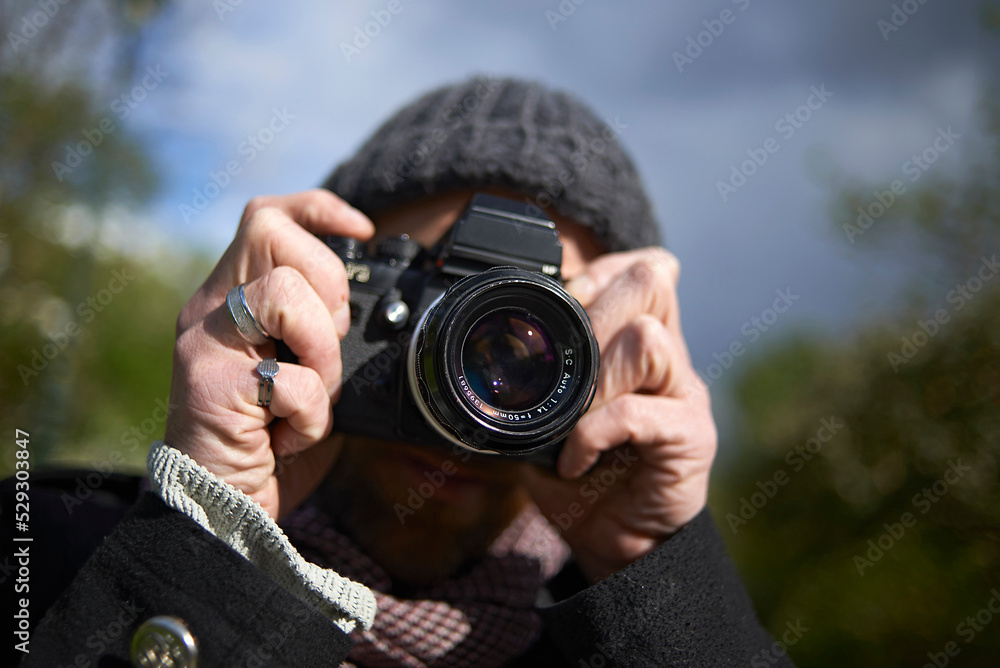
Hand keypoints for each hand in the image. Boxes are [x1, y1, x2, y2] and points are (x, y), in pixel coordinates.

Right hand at [164, 190, 373, 520]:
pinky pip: (288, 377)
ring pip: (281, 293)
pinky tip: (291, 437)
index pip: (265, 217)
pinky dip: (310, 414)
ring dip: (322, 353)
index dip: (316, 208)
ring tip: (313, 397)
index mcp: (233, 301)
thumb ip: (323, 336)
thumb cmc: (270, 445)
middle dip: (326, 284)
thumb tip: (368, 312)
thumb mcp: (306, 377)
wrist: (223, 510)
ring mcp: (204, 344)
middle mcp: (209, 312)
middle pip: (269, 233)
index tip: (361, 229)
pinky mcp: (208, 385)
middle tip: (326, 345)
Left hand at [523, 248, 717, 581]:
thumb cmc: (582, 474)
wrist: (617, 541)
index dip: (601, 271)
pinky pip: (635, 413)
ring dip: (593, 377)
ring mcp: (685, 394)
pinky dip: (591, 434)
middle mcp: (671, 358)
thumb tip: (499, 345)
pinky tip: (574, 459)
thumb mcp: (551, 415)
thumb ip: (543, 376)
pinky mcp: (689, 437)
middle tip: (564, 362)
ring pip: (646, 339)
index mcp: (643, 341)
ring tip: (571, 417)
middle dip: (592, 312)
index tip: (564, 303)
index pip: (642, 268)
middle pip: (649, 283)